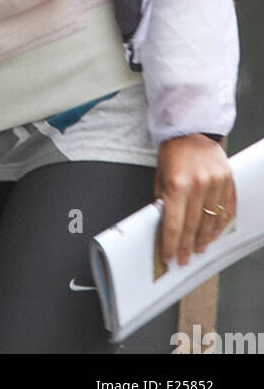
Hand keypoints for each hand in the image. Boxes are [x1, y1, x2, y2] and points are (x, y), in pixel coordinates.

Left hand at [154, 134, 234, 267]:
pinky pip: (226, 211)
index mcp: (177, 183)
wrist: (192, 129)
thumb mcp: (160, 175)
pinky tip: (213, 235)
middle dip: (186, 247)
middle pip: (192, 227)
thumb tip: (163, 225)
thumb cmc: (173, 150)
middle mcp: (198, 185)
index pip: (174, 224)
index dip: (171, 244)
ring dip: (203, 240)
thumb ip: (163, 200)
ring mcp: (215, 184)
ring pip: (211, 222)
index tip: (168, 256)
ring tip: (197, 250)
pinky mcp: (227, 182)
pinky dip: (219, 226)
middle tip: (183, 259)